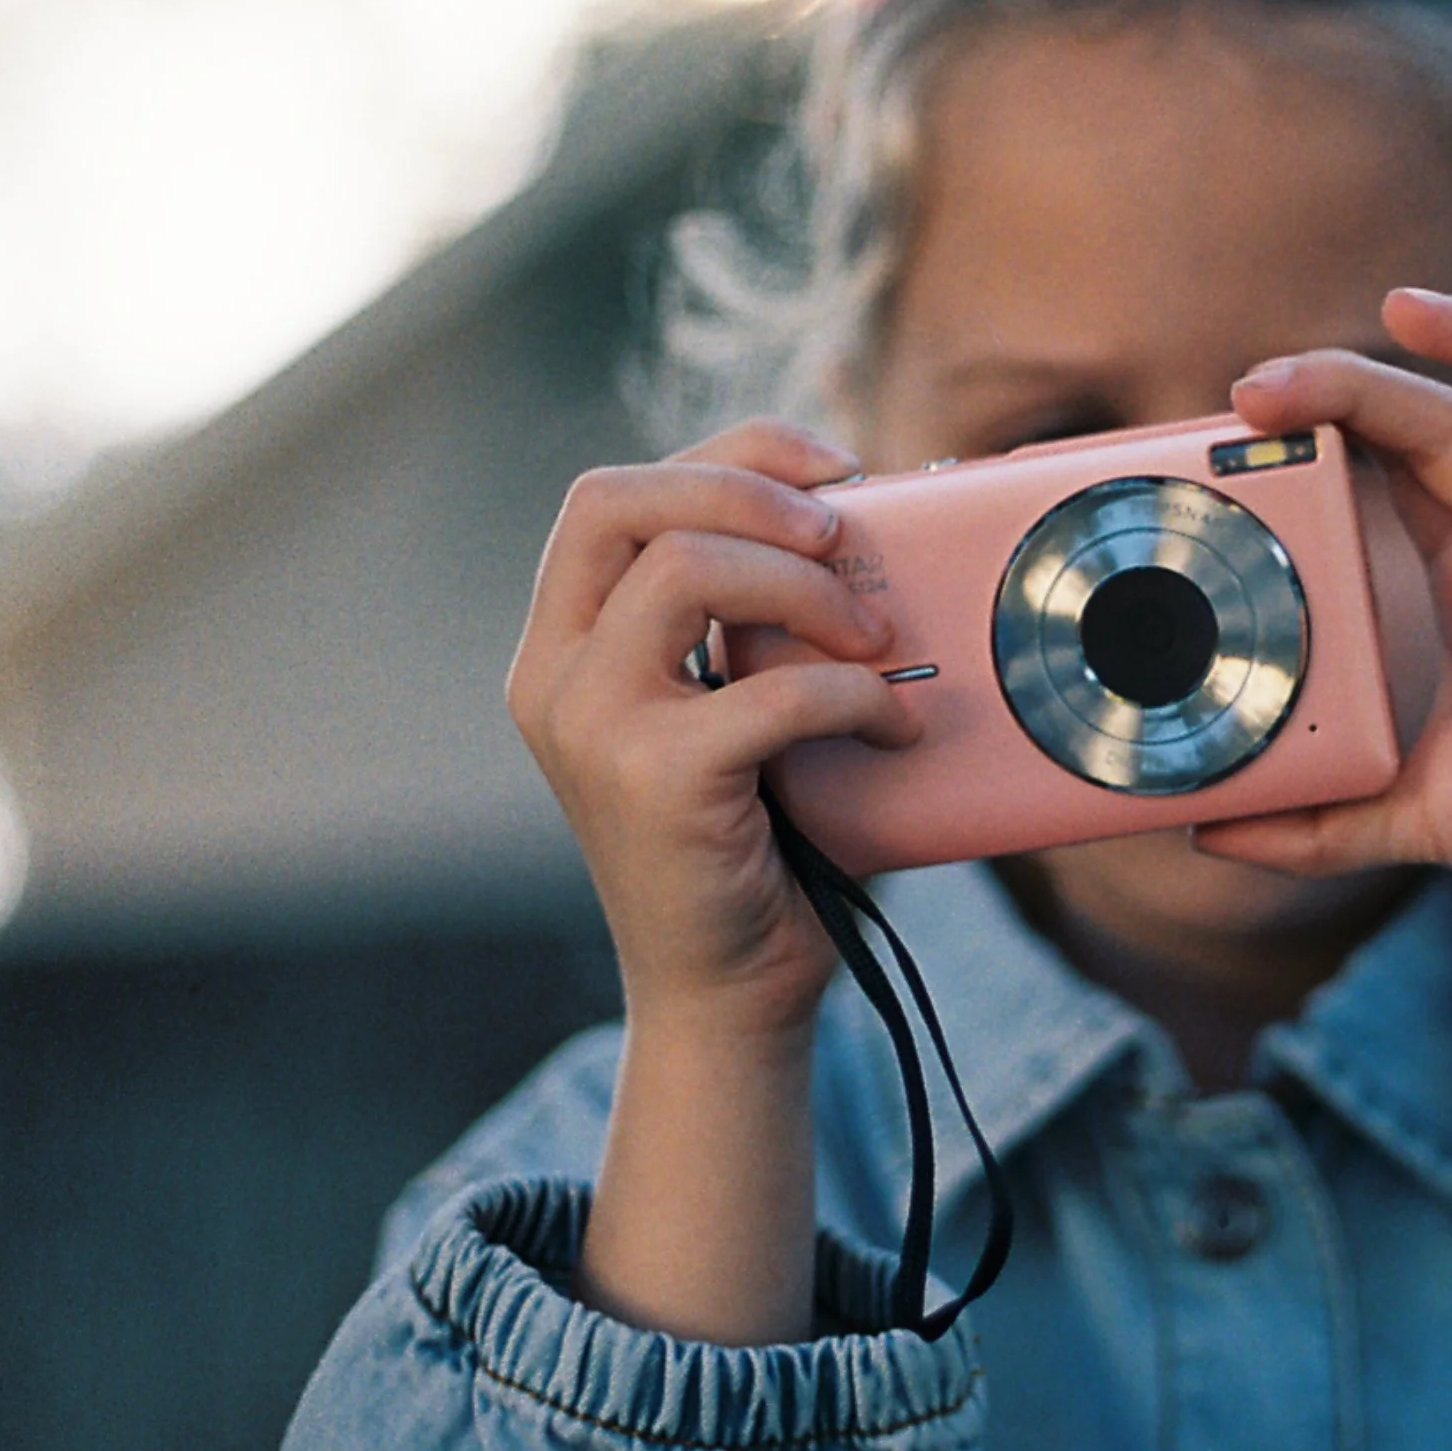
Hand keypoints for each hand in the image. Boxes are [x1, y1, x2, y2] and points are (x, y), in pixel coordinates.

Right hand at [506, 420, 916, 1034]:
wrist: (729, 995)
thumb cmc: (758, 845)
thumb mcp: (735, 706)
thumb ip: (755, 619)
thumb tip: (870, 513)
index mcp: (564, 646)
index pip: (613, 493)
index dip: (726, 455)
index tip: (830, 468)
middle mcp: (553, 676)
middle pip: (620, 499)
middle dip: (747, 487)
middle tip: (842, 534)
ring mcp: (591, 725)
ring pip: (687, 569)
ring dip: (805, 584)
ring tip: (875, 636)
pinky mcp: (654, 778)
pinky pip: (773, 688)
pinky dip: (857, 695)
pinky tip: (898, 728)